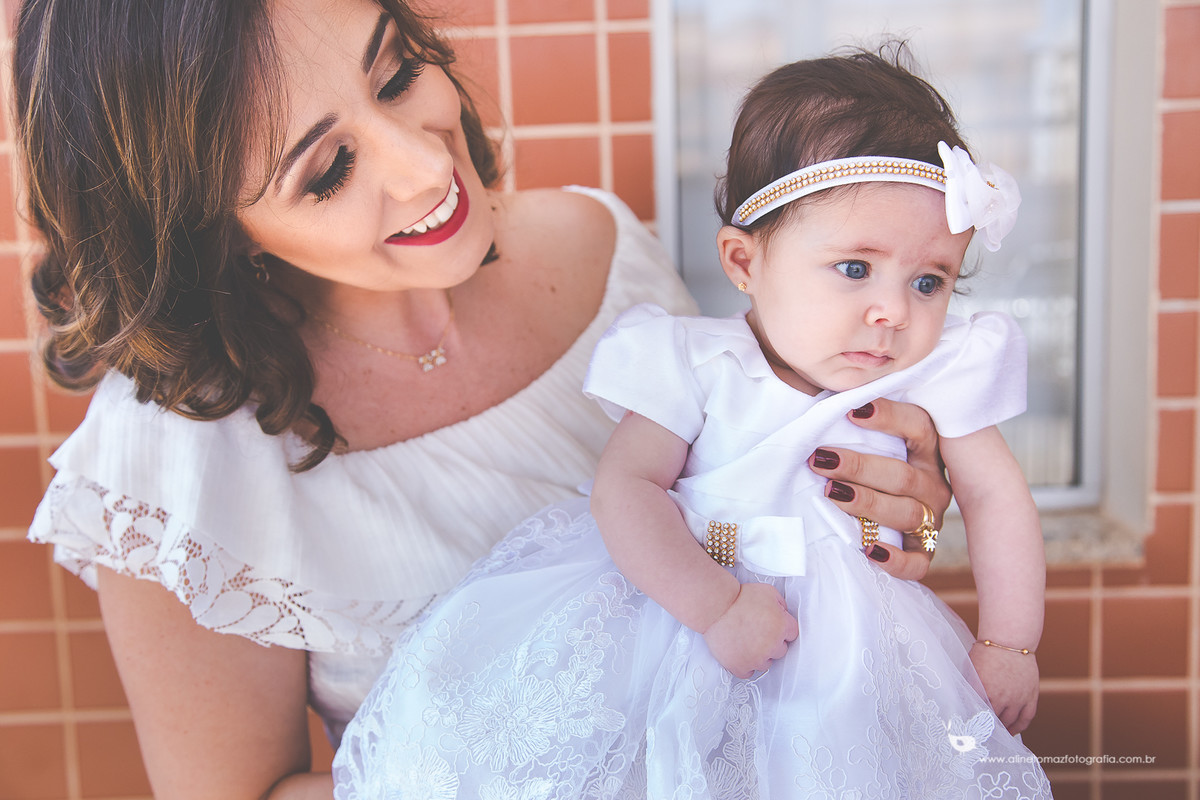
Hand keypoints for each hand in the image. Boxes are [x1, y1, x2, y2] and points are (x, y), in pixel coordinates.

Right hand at [702, 582, 797, 678]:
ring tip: (746, 641)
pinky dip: (745, 665)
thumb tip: (783, 613)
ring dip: (759, 655)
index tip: (773, 627)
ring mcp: (756, 658)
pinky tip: (740, 653)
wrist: (715, 606)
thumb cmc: (739, 597)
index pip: (792, 634)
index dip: (782, 628)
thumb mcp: (768, 591)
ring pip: (766, 663)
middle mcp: (772, 645)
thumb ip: (782, 605)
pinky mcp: (740, 666)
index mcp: (781, 626)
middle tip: (757, 632)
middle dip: (772, 642)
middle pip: (781, 651)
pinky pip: (748, 673)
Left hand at [809, 398, 950, 580]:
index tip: (851, 411)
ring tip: (832, 493)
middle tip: (820, 460)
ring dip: (867, 503)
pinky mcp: (924, 552)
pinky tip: (869, 550)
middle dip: (859, 466)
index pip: (919, 427)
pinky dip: (895, 560)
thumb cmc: (871, 467)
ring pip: (906, 513)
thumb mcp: (871, 442)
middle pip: (903, 476)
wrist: (894, 516)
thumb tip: (820, 401)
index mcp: (927, 451)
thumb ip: (856, 424)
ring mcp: (931, 519)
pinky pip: (917, 562)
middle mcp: (934, 484)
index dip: (889, 417)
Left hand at [969, 641, 1038, 733]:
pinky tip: (1012, 732)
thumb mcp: (971, 669)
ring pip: (1008, 722)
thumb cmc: (986, 652)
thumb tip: (963, 701)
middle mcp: (1001, 698)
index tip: (967, 729)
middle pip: (992, 721)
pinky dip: (1019, 728)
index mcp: (982, 691)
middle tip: (979, 733)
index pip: (975, 715)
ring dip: (1001, 729)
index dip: (971, 723)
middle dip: (985, 727)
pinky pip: (1026, 718)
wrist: (1009, 640)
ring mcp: (1017, 698)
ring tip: (994, 732)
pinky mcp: (1030, 696)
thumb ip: (969, 687)